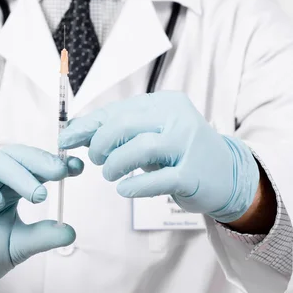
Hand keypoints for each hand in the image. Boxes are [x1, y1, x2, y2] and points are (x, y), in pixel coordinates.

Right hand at [0, 145, 83, 292]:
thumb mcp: (16, 248)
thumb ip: (40, 237)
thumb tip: (71, 231)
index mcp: (11, 188)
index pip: (34, 166)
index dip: (55, 163)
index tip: (79, 168)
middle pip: (16, 157)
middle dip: (40, 162)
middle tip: (61, 173)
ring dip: (18, 174)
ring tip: (37, 195)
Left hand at [58, 91, 259, 222]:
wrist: (226, 174)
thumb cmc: (178, 152)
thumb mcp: (150, 134)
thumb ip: (116, 130)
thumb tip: (73, 132)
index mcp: (165, 103)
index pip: (117, 110)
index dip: (87, 126)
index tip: (66, 139)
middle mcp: (178, 118)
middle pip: (125, 125)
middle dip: (100, 144)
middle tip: (95, 160)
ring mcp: (188, 145)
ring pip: (141, 148)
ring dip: (115, 164)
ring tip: (109, 174)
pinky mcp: (194, 174)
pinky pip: (159, 179)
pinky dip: (135, 185)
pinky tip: (124, 189)